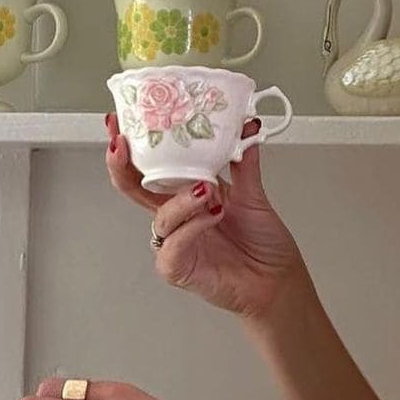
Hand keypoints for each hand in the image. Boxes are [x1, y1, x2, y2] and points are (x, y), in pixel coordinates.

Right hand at [105, 113, 306, 319]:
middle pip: (134, 190)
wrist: (277, 278)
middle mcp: (176, 217)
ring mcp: (174, 243)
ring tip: (209, 190)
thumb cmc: (262, 241)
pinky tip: (212, 217)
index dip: (133, 146)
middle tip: (123, 145)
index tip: (122, 121)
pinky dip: (192, 228)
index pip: (151, 168)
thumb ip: (245, 161)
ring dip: (182, 200)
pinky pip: (173, 246)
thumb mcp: (254, 193)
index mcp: (186, 195)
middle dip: (123, 166)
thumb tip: (246, 127)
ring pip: (161, 217)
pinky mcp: (178, 268)